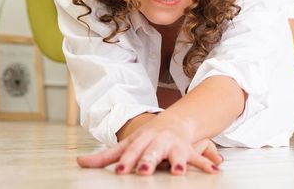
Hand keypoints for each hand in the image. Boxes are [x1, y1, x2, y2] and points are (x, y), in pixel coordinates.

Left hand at [77, 116, 222, 174]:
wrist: (175, 121)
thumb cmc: (147, 137)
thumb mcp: (126, 144)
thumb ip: (104, 156)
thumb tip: (78, 162)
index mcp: (141, 140)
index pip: (131, 151)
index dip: (126, 161)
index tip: (120, 172)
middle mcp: (158, 141)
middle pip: (152, 151)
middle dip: (149, 160)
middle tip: (143, 171)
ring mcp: (174, 145)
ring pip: (176, 154)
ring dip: (177, 162)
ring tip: (178, 172)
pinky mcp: (189, 150)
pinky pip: (199, 158)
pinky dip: (208, 163)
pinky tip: (215, 170)